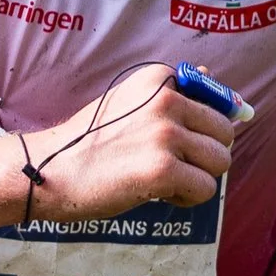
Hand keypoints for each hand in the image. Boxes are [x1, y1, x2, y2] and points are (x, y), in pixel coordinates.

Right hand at [30, 64, 237, 219]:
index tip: (177, 141)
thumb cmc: (89, 141)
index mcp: (161, 79)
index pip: (218, 103)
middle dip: (205, 155)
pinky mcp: (163, 169)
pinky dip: (186, 199)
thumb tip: (212, 76)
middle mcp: (167, 100)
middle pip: (225, 134)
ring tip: (164, 180)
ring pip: (220, 162)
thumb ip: (173, 92)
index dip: (203, 131)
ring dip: (198, 177)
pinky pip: (205, 189)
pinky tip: (158, 194)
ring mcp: (165, 134)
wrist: (50, 169)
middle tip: (171, 165)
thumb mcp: (130, 101)